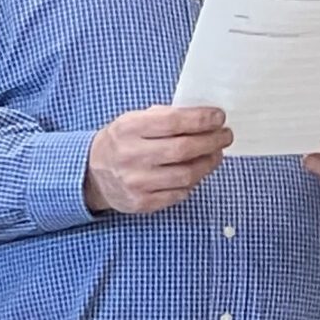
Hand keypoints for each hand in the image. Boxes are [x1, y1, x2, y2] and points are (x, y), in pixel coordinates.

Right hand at [83, 106, 231, 214]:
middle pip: (183, 149)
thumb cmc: (122, 141)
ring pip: (186, 174)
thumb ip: (164, 117)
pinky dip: (192, 182)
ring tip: (216, 154)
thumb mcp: (134, 120)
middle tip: (225, 136)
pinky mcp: (141, 203)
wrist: (93, 173)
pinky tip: (196, 172)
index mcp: (128, 129)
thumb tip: (205, 116)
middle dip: (212, 141)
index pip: (173, 122)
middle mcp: (131, 156)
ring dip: (208, 163)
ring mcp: (136, 182)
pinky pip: (179, 193)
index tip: (219, 116)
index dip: (201, 119)